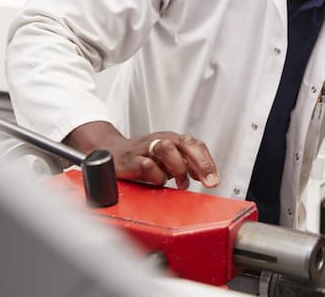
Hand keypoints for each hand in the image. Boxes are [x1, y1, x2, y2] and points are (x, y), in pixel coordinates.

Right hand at [64, 121, 218, 189]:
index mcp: (172, 139)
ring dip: (178, 168)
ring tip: (181, 184)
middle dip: (201, 163)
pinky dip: (156, 176)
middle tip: (208, 182)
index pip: (196, 144)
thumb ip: (186, 164)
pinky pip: (147, 164)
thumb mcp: (167, 160)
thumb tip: (205, 175)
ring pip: (167, 148)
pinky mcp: (130, 158)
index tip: (214, 179)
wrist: (110, 152)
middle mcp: (160, 139)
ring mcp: (145, 147)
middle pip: (186, 143)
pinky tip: (157, 182)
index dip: (208, 161)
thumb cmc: (141, 157)